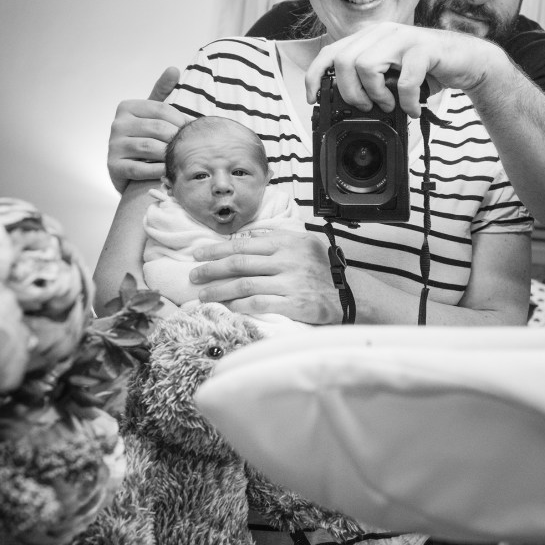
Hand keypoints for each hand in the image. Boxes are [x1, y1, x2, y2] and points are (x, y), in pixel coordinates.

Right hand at [108, 66, 187, 192]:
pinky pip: (140, 169)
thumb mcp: (152, 113)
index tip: (192, 130)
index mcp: (127, 107)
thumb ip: (162, 92)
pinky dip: (157, 170)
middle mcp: (117, 124)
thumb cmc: (145, 137)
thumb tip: (173, 69)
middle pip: (157, 128)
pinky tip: (167, 171)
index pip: (161, 109)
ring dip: (170, 154)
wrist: (129, 169)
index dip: (181, 120)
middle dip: (178, 138)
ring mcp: (114, 145)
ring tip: (181, 159)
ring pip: (150, 148)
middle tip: (191, 147)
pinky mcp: (114, 166)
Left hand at [189, 228, 341, 324]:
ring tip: (203, 295)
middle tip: (193, 275)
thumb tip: (245, 237)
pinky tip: (228, 307)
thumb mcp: (303, 243)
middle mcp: (287, 261)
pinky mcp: (296, 305)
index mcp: (286, 243)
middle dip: (211, 269)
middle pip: (240, 263)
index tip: (198, 253)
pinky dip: (241, 306)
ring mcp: (291, 283)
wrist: (351, 294)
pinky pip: (261, 304)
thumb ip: (275, 238)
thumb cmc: (323, 269)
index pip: (243, 244)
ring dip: (220, 290)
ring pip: (245, 284)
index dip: (217, 249)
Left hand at [305, 22, 497, 118]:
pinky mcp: (424, 49)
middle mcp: (383, 32)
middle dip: (350, 92)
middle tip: (368, 106)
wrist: (467, 60)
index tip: (313, 98)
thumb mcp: (391, 75)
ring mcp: (403, 38)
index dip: (315, 75)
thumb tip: (347, 104)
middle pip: (344, 61)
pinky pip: (403, 79)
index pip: (330, 52)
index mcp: (370, 38)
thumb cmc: (427, 70)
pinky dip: (405, 101)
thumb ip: (369, 80)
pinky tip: (411, 109)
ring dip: (376, 94)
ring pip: (366, 66)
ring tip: (390, 105)